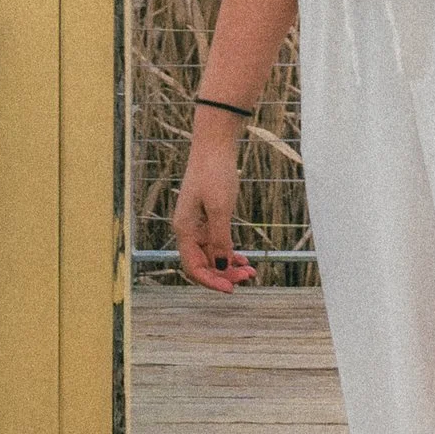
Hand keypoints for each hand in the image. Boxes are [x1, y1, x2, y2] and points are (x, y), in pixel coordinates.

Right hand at [173, 129, 256, 293]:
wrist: (215, 145)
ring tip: (250, 271)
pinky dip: (229, 252)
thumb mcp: (220, 208)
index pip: (193, 268)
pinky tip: (243, 259)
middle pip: (203, 264)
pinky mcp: (207, 216)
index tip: (232, 289)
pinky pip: (216, 243)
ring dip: (229, 265)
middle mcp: (187, 229)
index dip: (211, 281)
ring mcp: (197, 223)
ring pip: (211, 255)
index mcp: (184, 229)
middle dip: (224, 274)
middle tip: (249, 277)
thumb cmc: (215, 173)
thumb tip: (223, 268)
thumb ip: (220, 240)